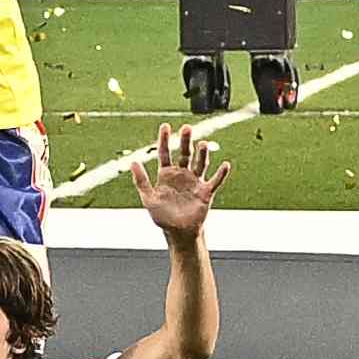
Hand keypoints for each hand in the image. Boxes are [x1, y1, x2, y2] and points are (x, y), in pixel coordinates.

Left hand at [137, 120, 225, 242]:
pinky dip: (221, 174)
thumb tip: (133, 162)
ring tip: (203, 144)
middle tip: (187, 128)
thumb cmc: (163, 216)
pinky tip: (225, 165)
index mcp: (166, 174)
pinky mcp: (205, 192)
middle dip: (185, 141)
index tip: (166, 126)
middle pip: (184, 154)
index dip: (164, 139)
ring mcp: (195, 182)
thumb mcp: (149, 198)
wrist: (178, 232)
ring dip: (202, 154)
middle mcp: (181, 174)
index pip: (165, 152)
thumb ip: (141, 180)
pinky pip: (215, 181)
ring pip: (200, 164)